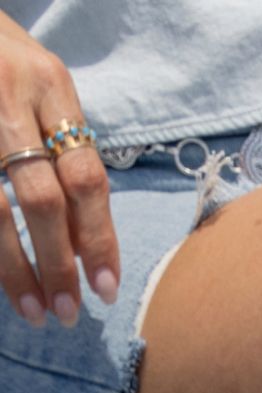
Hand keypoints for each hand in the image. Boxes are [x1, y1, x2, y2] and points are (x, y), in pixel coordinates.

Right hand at [0, 7, 117, 325]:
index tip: (106, 288)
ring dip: (15, 266)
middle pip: (41, 197)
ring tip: (35, 309)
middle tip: (70, 311)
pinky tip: (1, 276)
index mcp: (51, 86)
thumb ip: (66, 157)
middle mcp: (10, 94)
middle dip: (58, 262)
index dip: (99, 239)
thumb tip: (84, 245)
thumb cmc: (7, 65)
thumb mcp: (44, 92)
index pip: (86, 177)